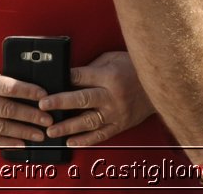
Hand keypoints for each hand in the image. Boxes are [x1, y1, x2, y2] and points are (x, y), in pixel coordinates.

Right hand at [0, 62, 51, 147]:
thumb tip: (23, 90)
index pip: (8, 87)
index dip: (28, 91)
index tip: (44, 95)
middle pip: (8, 110)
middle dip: (31, 116)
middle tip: (48, 120)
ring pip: (1, 128)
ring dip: (23, 132)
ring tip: (40, 134)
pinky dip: (7, 143)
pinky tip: (21, 144)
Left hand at [36, 50, 154, 147]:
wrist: (159, 85)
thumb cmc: (132, 68)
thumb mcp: (112, 59)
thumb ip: (92, 68)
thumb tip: (69, 76)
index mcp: (109, 76)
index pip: (81, 76)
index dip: (64, 78)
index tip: (49, 81)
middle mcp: (112, 96)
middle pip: (82, 99)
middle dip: (60, 102)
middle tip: (43, 106)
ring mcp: (116, 113)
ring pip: (89, 122)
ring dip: (68, 127)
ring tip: (51, 131)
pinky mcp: (120, 125)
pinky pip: (101, 135)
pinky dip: (85, 140)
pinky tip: (71, 142)